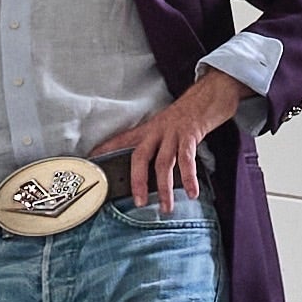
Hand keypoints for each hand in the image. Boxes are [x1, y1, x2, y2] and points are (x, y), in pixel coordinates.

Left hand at [111, 72, 244, 210]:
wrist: (210, 94)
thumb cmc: (188, 114)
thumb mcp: (166, 126)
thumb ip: (156, 144)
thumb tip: (150, 169)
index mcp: (149, 129)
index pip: (122, 140)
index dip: (105, 149)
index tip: (91, 161)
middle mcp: (158, 130)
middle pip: (140, 157)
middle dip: (137, 181)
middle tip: (139, 202)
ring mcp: (174, 132)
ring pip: (164, 163)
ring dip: (165, 188)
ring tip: (168, 207)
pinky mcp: (191, 134)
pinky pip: (188, 159)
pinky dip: (190, 178)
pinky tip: (192, 193)